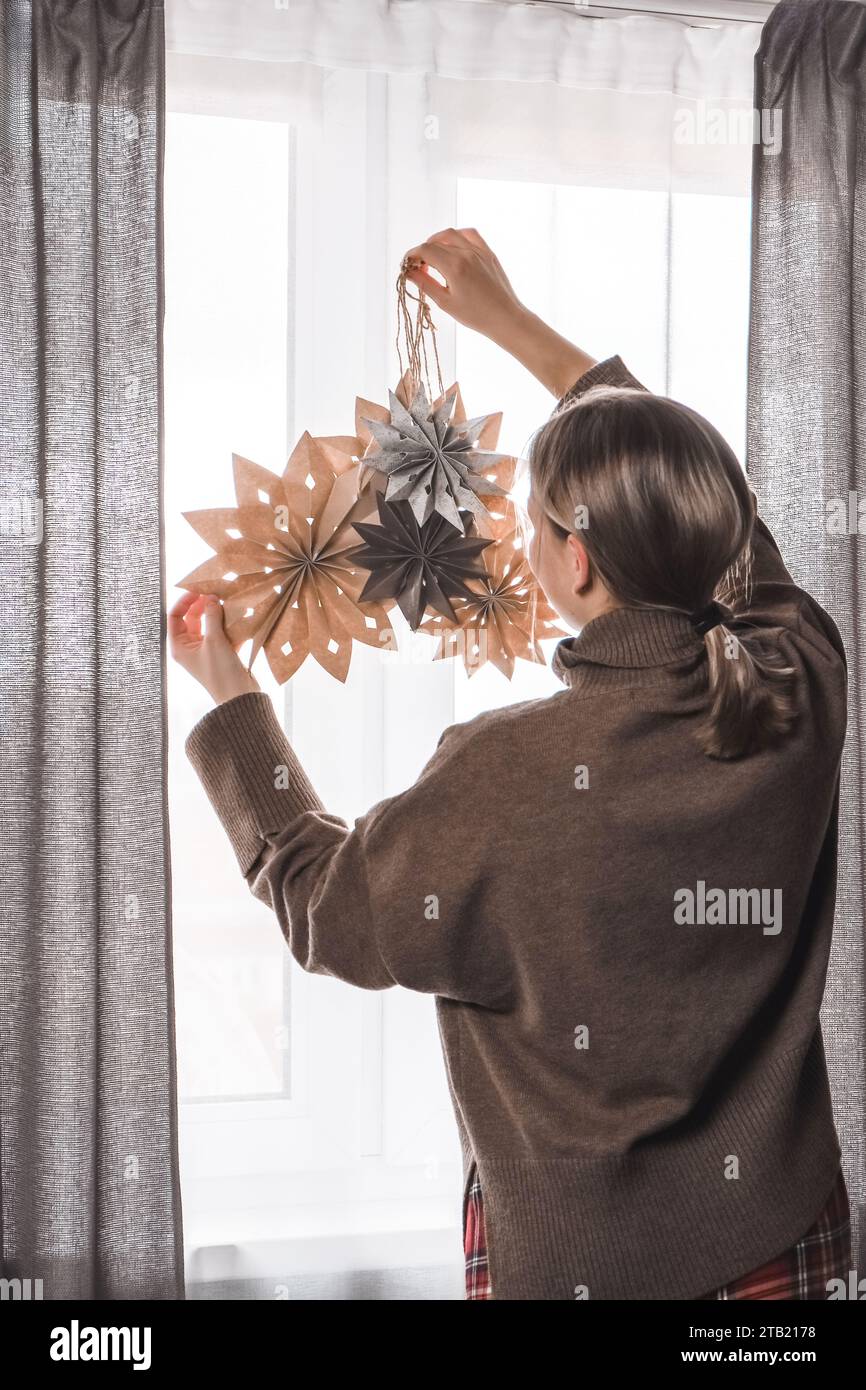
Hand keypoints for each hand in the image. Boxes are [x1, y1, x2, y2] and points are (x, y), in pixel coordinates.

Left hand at [169, 592, 259, 705]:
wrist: (239, 697)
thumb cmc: (221, 672)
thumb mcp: (215, 641)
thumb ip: (212, 616)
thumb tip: (211, 597)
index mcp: (179, 646)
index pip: (174, 616)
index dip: (185, 601)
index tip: (199, 590)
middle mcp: (189, 647)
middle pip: (191, 618)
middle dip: (202, 605)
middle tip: (215, 594)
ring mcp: (204, 650)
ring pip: (207, 624)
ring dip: (216, 614)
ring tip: (226, 603)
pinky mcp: (219, 653)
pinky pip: (220, 632)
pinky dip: (227, 625)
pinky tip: (237, 617)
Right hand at [403, 227, 527, 347]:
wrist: (505, 318)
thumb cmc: (476, 315)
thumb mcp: (445, 302)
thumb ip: (425, 284)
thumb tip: (409, 272)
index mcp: (454, 267)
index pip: (425, 250)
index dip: (412, 255)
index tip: (407, 266)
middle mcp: (466, 253)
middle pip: (435, 242)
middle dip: (423, 252)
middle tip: (420, 268)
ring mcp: (479, 251)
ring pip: (451, 234)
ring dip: (437, 241)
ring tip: (434, 256)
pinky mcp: (488, 253)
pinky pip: (470, 234)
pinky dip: (457, 236)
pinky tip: (453, 246)